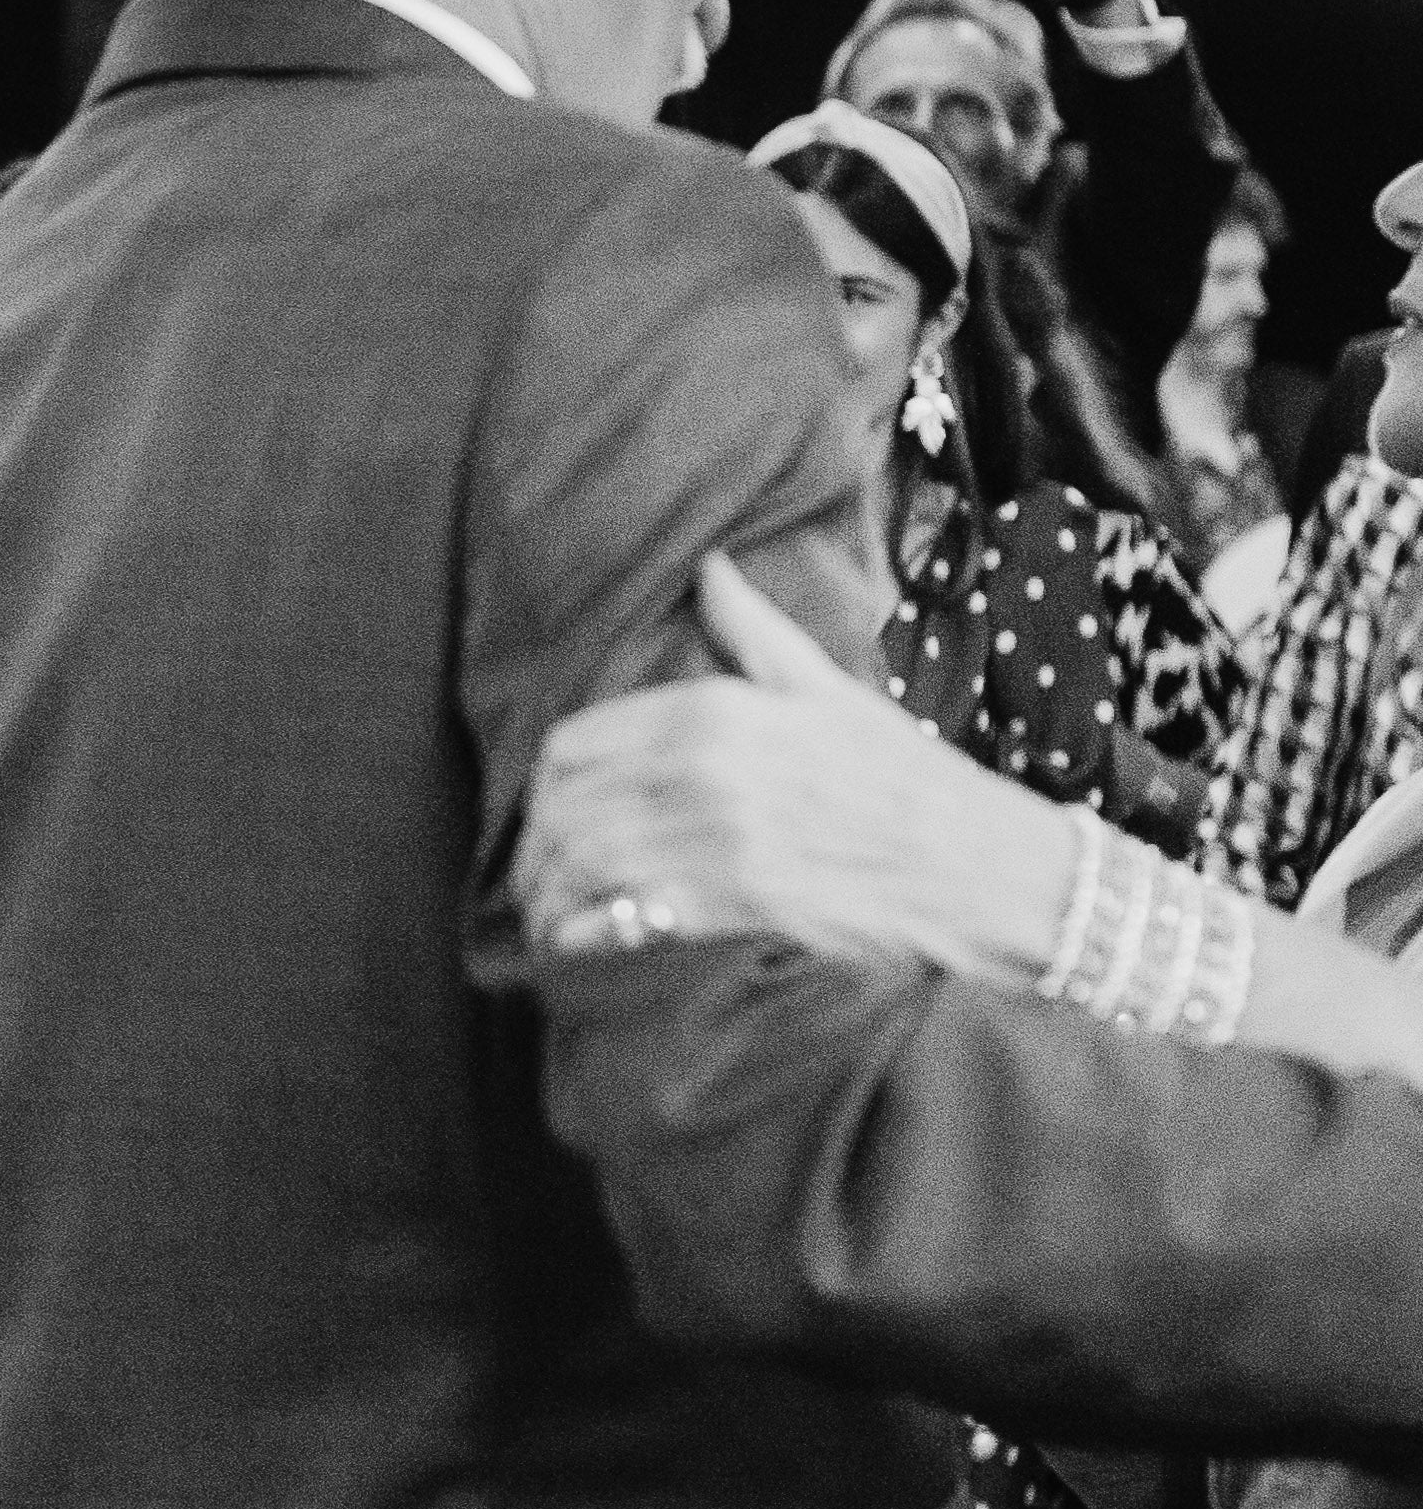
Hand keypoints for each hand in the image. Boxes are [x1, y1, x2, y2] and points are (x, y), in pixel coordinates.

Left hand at [519, 554, 1067, 985]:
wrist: (973, 860)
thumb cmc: (901, 777)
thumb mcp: (823, 687)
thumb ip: (753, 631)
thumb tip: (710, 568)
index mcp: (711, 708)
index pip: (577, 743)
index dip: (545, 786)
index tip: (547, 813)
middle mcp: (699, 765)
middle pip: (563, 805)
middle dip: (534, 846)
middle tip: (533, 876)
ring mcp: (711, 834)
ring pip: (580, 860)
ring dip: (546, 893)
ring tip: (544, 915)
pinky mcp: (729, 900)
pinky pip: (621, 915)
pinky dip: (583, 930)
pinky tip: (576, 940)